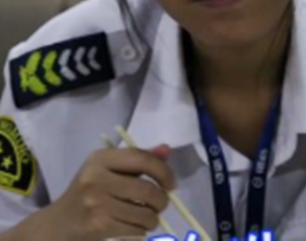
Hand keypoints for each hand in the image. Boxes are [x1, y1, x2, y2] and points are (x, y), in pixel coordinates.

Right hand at [45, 144, 174, 240]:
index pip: (141, 159)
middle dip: (161, 200)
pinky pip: (134, 228)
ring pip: (143, 212)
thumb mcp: (110, 169)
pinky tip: (137, 226)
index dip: (163, 171)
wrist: (59, 224)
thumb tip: (167, 150)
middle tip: (162, 204)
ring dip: (153, 218)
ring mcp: (96, 203)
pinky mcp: (97, 225)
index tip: (172, 184)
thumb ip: (139, 159)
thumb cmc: (90, 191)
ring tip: (150, 217)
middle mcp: (96, 178)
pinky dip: (142, 229)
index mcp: (101, 158)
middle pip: (146, 189)